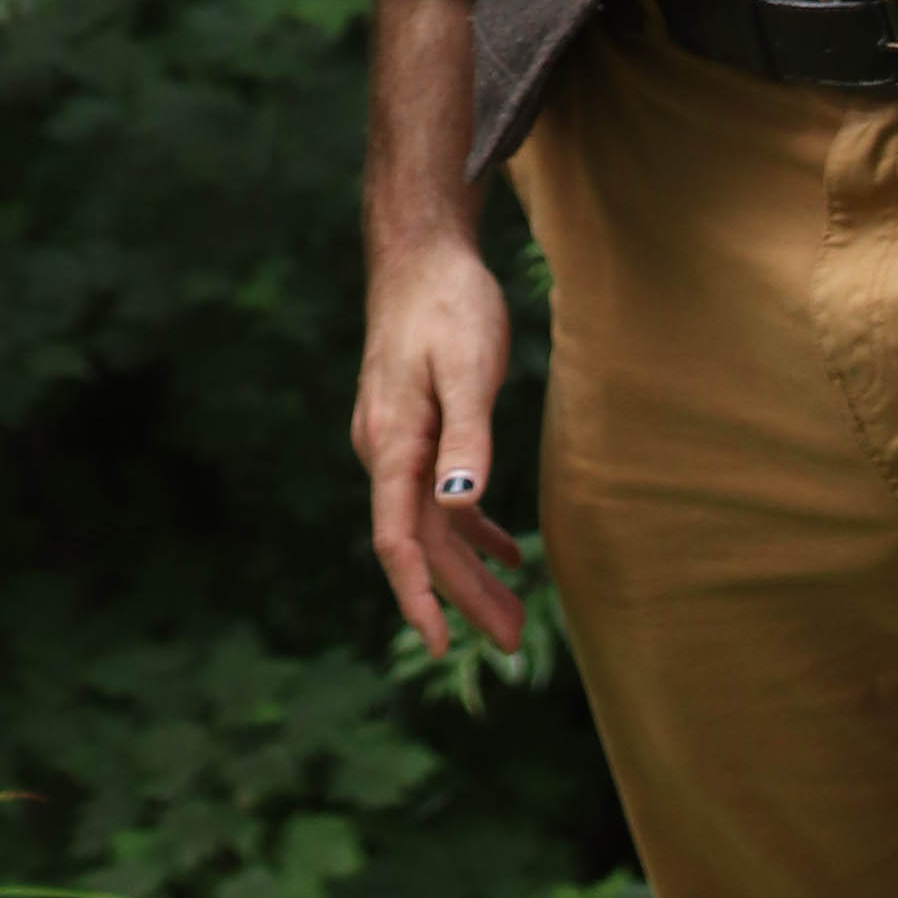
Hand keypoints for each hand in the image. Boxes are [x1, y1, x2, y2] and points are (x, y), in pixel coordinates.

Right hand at [354, 233, 526, 658]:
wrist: (420, 252)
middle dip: (462, 597)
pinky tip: (504, 550)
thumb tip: (461, 507)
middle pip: (421, 542)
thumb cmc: (448, 304)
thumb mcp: (467, 367)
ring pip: (431, 523)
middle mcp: (385, 451)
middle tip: (510, 644)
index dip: (418, 595)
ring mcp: (396, 442)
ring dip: (469, 570)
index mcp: (393, 443)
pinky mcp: (414, 428)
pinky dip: (470, 528)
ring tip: (512, 616)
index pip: (398, 538)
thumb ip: (465, 437)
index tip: (439, 645)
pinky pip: (437, 495)